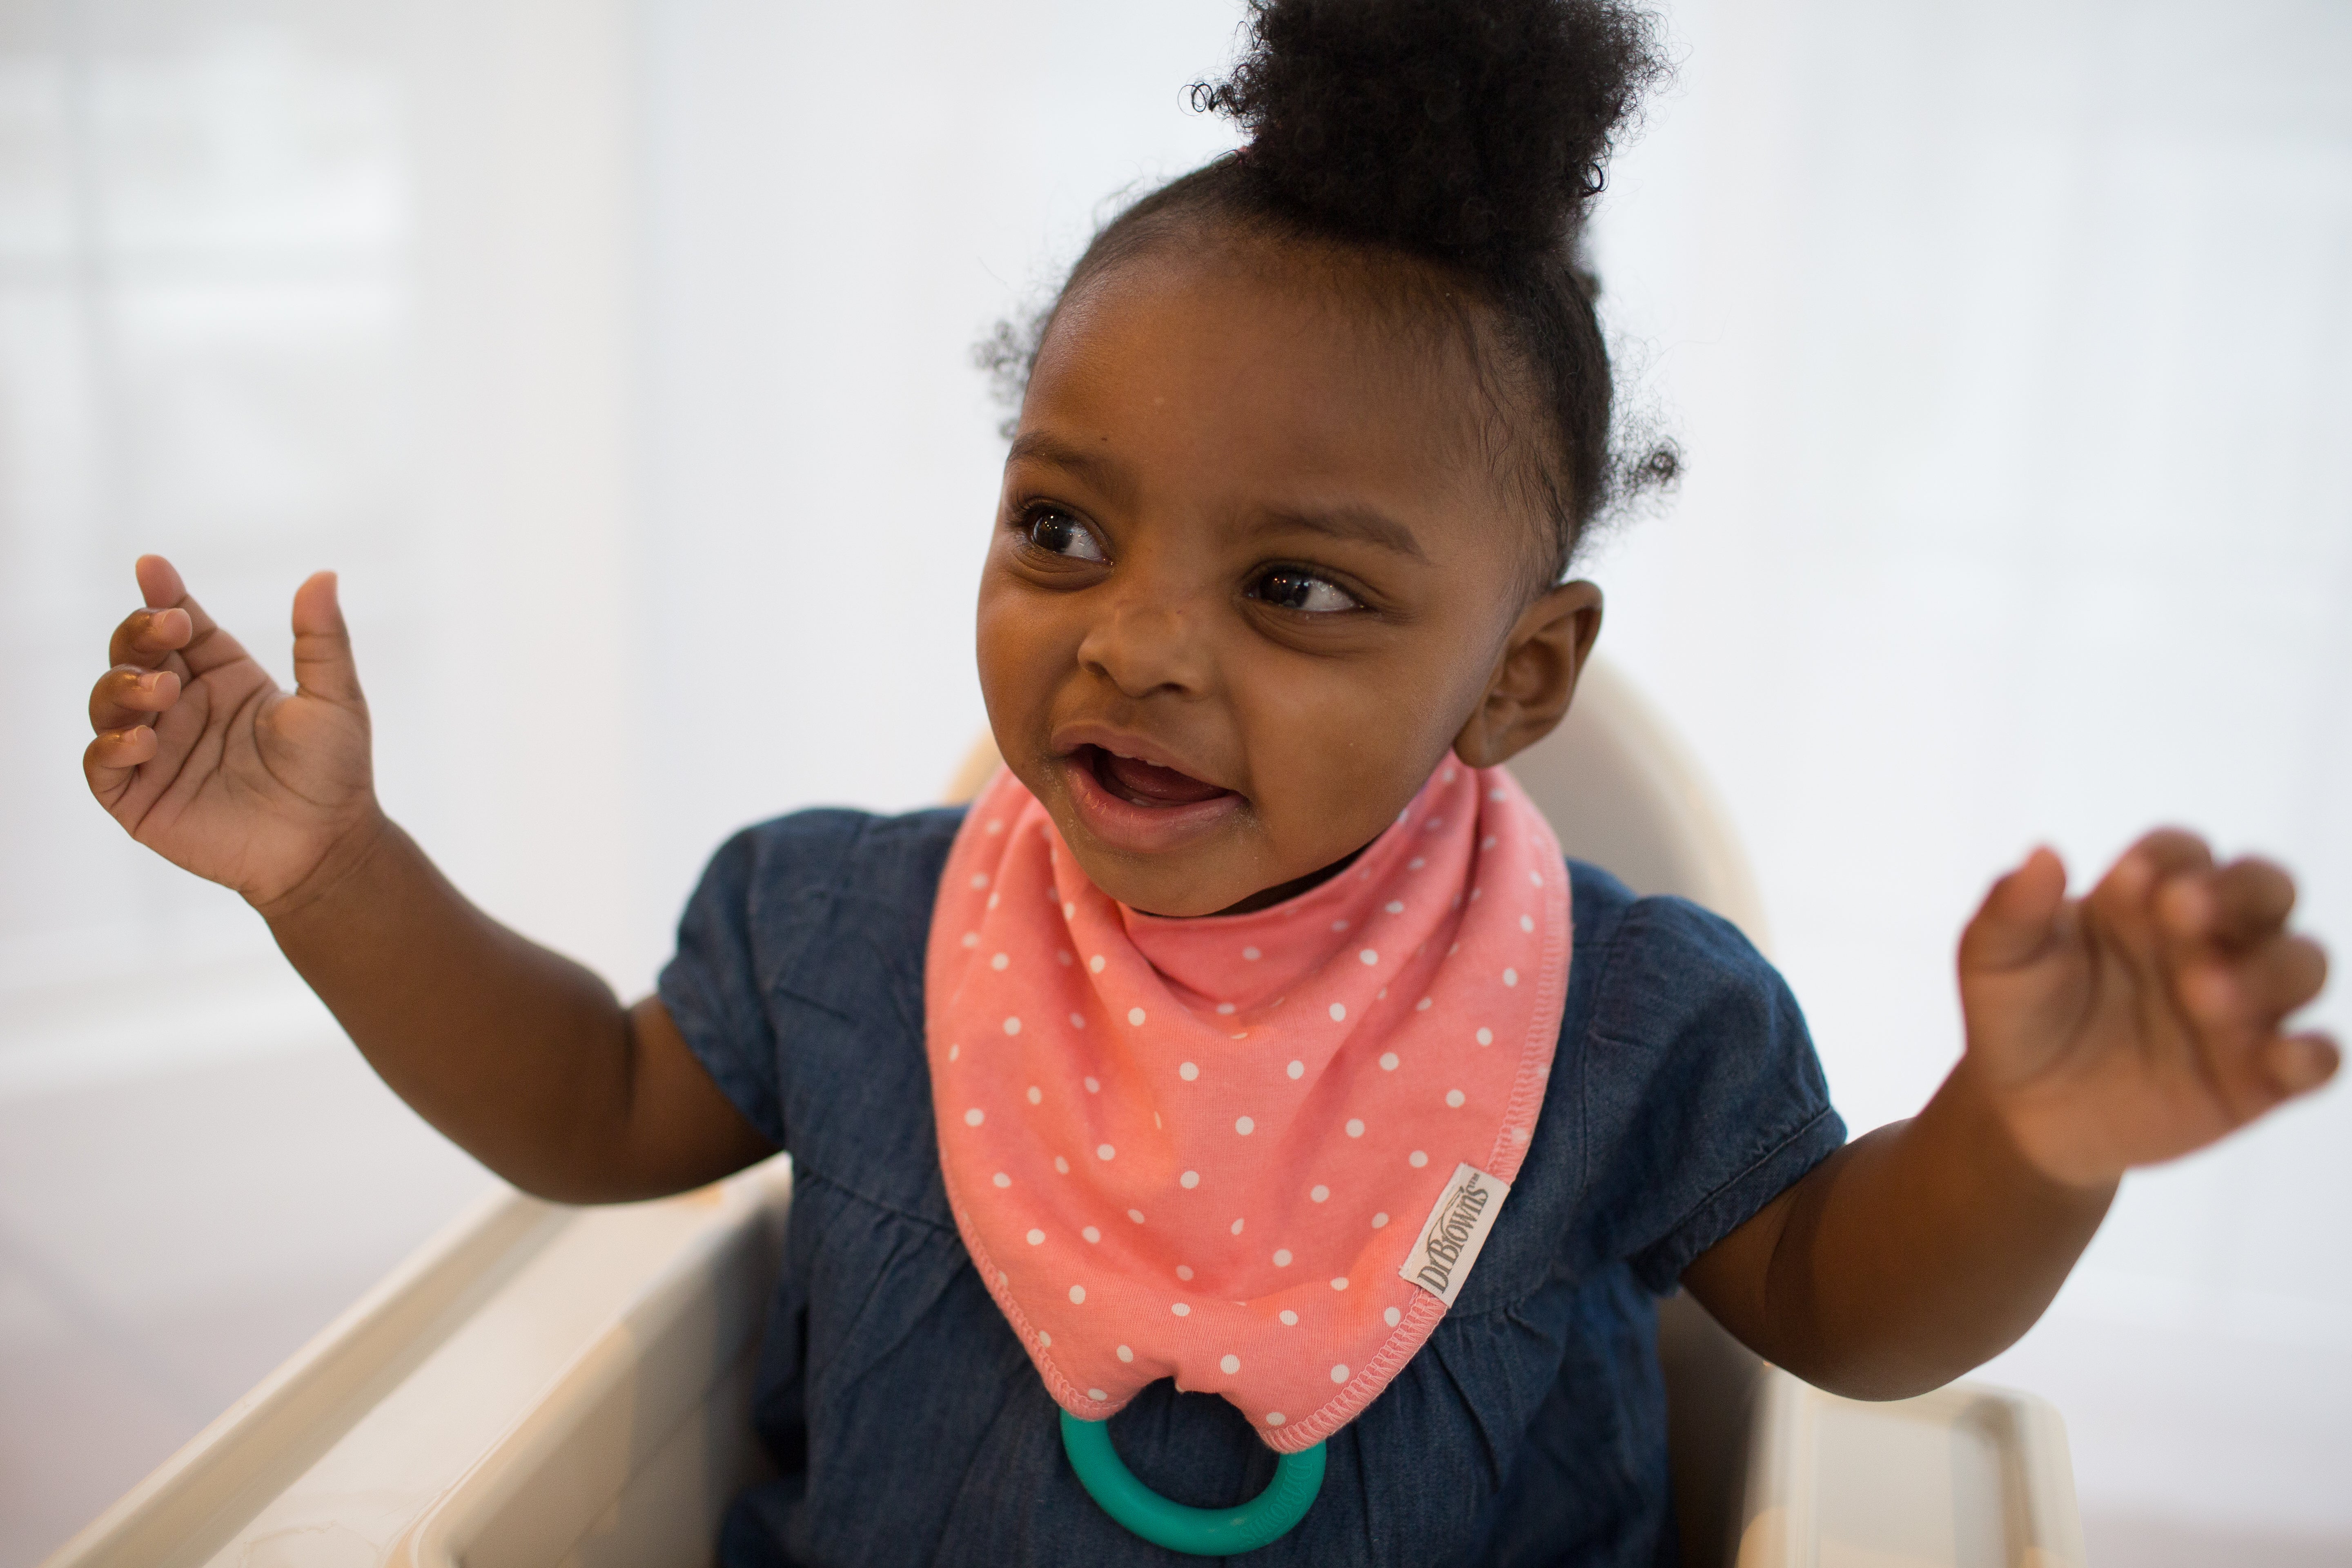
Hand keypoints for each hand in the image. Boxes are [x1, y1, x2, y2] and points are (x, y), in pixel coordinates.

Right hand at [83, 555, 380, 911]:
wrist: (326, 846)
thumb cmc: (333, 771)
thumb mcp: (334, 698)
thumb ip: (322, 640)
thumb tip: (323, 574)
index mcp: (222, 675)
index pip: (179, 623)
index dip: (162, 594)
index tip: (153, 567)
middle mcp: (182, 705)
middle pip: (134, 652)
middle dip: (139, 633)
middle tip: (168, 629)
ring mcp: (156, 749)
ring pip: (107, 701)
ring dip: (124, 686)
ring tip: (162, 689)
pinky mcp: (138, 797)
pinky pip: (102, 764)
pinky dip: (111, 746)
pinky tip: (142, 739)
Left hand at [1958, 831, 2335, 1188]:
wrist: (2023, 1110)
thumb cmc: (2017, 1016)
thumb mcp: (1994, 962)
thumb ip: (2012, 910)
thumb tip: (2042, 853)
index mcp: (2149, 899)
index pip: (2182, 853)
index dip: (2166, 859)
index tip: (2127, 881)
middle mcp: (2210, 940)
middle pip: (2266, 888)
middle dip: (2238, 891)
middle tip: (2183, 912)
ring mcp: (2243, 1005)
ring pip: (2300, 965)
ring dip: (2267, 972)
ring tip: (2203, 993)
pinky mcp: (2258, 1075)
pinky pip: (2315, 1058)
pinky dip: (2311, 1054)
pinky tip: (2284, 1057)